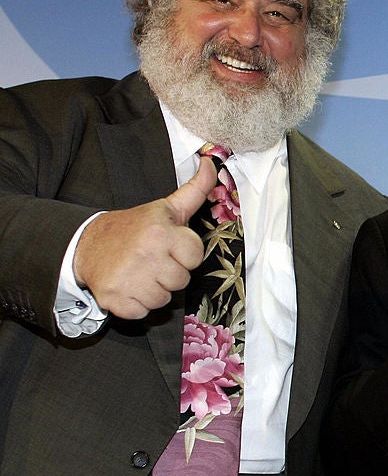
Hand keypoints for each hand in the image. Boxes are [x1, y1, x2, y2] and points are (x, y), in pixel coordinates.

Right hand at [72, 157, 216, 319]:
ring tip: (141, 272)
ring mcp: (129, 279)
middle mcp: (146, 255)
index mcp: (162, 232)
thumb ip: (195, 189)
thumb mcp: (166, 208)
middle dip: (170, 273)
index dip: (184, 254)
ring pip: (163, 300)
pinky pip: (142, 313)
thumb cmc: (135, 228)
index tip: (169, 246)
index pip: (195, 258)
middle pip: (181, 281)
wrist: (87, 244)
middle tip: (152, 260)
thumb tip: (213, 162)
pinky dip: (136, 304)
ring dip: (154, 290)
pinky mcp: (114, 299)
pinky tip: (128, 286)